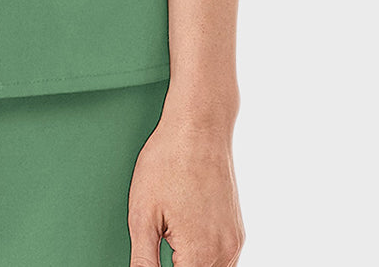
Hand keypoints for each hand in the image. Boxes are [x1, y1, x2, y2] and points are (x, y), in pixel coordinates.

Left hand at [127, 111, 245, 266]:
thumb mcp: (142, 215)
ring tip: (170, 240)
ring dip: (192, 264)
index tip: (153, 257)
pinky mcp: (236, 229)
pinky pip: (224, 259)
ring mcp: (234, 241)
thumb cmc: (169, 160)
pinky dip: (205, 258)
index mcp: (200, 254)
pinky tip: (185, 239)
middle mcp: (224, 252)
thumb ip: (143, 260)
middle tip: (161, 243)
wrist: (199, 126)